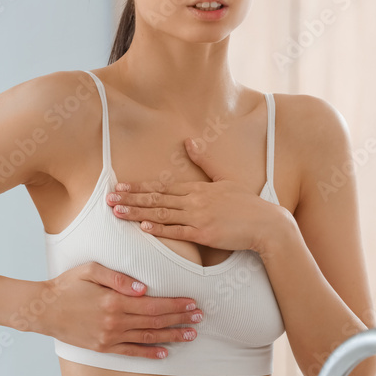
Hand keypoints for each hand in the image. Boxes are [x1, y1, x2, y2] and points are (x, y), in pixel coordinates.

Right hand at [37, 261, 204, 358]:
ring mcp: (109, 337)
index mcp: (114, 302)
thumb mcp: (90, 271)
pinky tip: (165, 352)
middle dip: (180, 320)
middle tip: (200, 318)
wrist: (43, 310)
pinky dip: (149, 353)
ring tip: (190, 335)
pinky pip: (131, 352)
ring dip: (171, 337)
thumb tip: (142, 288)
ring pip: (148, 338)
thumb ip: (117, 278)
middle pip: (155, 322)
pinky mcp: (103, 348)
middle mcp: (115, 322)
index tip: (193, 303)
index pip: (154, 305)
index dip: (176, 305)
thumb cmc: (67, 285)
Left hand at [105, 137, 282, 253]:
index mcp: (198, 188)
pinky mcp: (204, 234)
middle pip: (157, 198)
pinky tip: (143, 227)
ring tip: (117, 212)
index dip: (139, 187)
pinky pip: (177, 231)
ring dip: (137, 213)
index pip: (162, 186)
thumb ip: (205, 161)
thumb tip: (190, 141)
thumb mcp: (225, 177)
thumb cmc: (247, 203)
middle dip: (131, 198)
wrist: (266, 223)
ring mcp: (199, 217)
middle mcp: (195, 200)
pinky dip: (159, 229)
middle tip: (109, 198)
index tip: (121, 186)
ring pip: (161, 214)